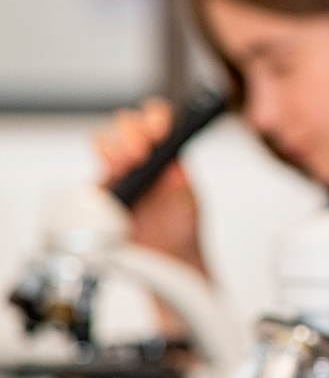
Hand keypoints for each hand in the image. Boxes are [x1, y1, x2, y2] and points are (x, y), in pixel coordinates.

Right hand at [93, 98, 205, 271]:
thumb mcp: (189, 203)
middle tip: (141, 151)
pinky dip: (97, 167)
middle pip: (127, 123)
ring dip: (114, 145)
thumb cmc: (182, 229)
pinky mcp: (100, 189)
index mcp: (165, 154)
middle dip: (132, 131)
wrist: (167, 259)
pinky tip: (111, 174)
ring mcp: (117, 172)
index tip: (160, 131)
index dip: (156, 118)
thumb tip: (175, 167)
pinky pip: (91, 169)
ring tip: (126, 164)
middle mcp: (140, 158)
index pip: (159, 121)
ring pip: (104, 139)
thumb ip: (181, 184)